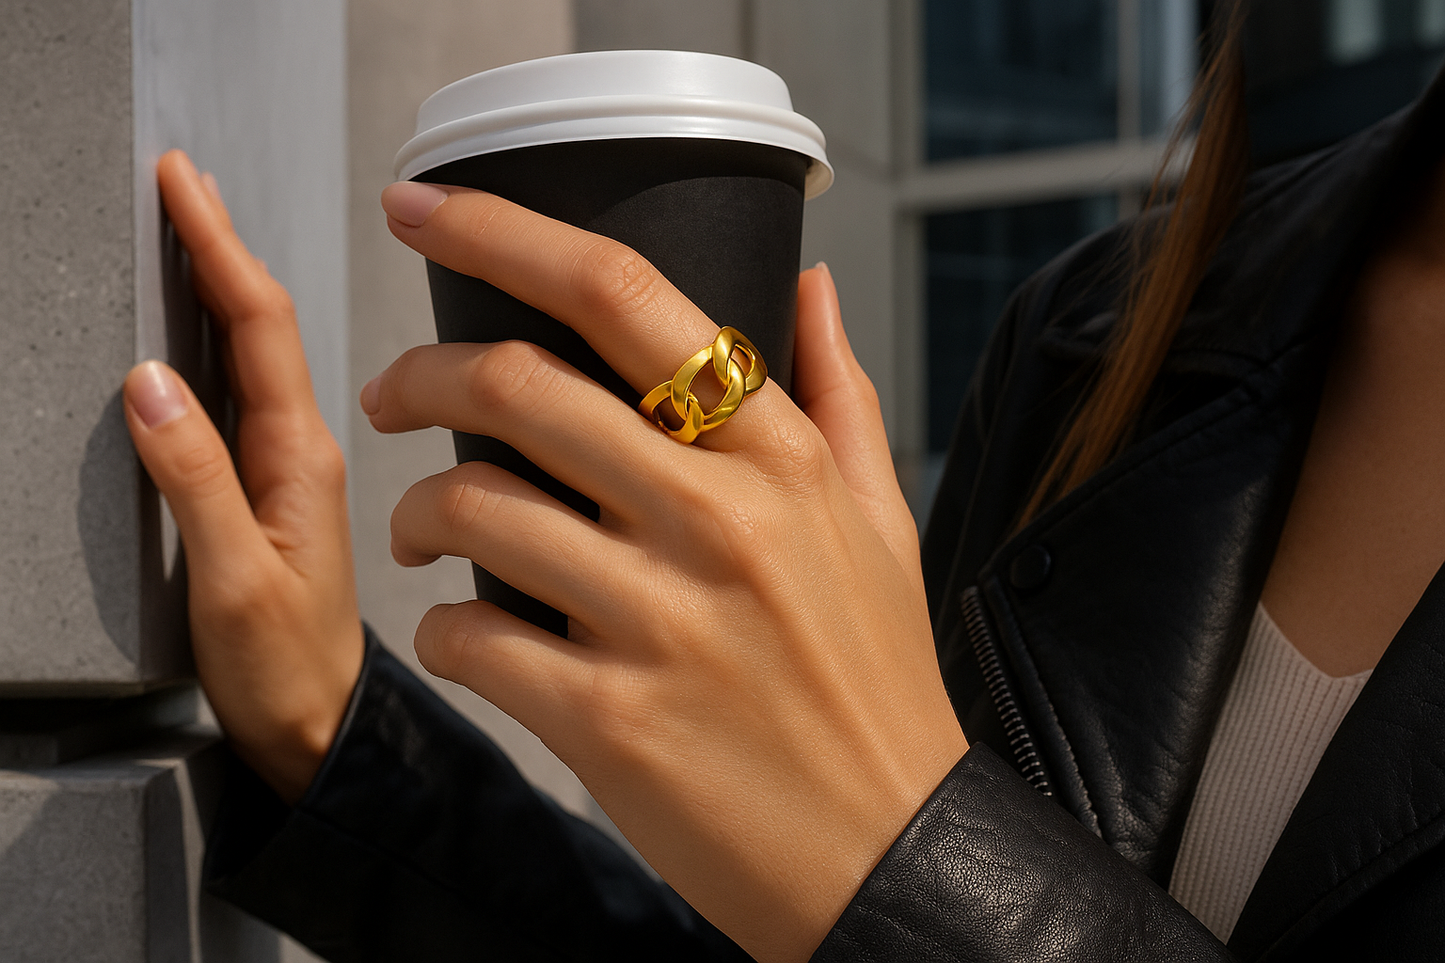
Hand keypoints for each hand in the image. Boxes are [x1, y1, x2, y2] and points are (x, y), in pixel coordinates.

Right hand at [123, 151, 363, 803]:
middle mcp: (302, 447)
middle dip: (220, 244)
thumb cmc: (286, 668)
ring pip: (256, 354)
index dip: (219, 247)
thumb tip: (148, 383)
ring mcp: (289, 466)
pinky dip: (218, 342)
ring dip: (222, 284)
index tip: (182, 182)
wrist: (321, 725)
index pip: (260, 326)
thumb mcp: (231, 582)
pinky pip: (245, 395)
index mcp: (299, 456)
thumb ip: (195, 484)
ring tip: (188, 226)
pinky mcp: (271, 490)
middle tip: (179, 179)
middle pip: (262, 324)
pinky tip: (199, 327)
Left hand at [368, 182, 968, 961]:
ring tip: (423, 528)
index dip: (505, 232)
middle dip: (420, 374)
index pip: (627, 296)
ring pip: (473, 507)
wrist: (888, 854)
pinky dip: (442, 625)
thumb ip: (839, 393)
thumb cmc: (878, 684)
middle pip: (517, 386)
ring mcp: (661, 621)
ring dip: (418, 509)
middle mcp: (719, 520)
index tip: (424, 209)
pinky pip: (470, 636)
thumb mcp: (880, 523)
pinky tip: (462, 630)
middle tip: (393, 392)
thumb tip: (812, 283)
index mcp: (780, 458)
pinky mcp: (609, 722)